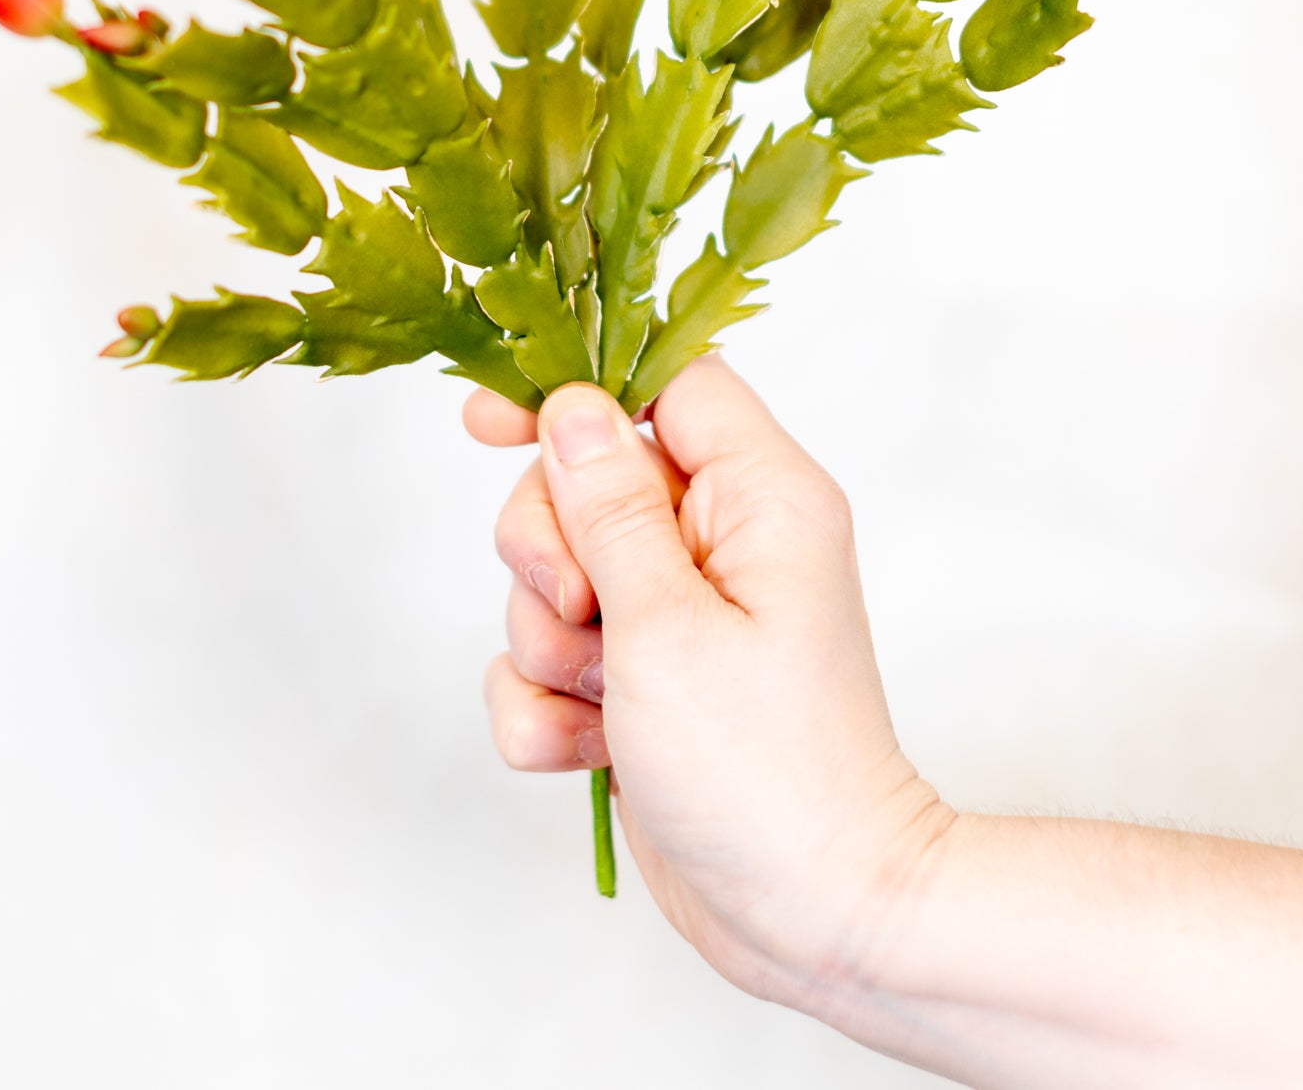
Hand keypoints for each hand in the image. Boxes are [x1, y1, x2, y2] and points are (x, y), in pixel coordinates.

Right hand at [471, 356, 952, 1012]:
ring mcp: (676, 613)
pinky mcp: (641, 679)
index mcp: (758, 497)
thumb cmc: (767, 770)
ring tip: (603, 700)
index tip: (493, 425)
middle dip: (551, 553)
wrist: (809, 916)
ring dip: (548, 644)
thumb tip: (571, 406)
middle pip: (587, 479)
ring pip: (555, 574)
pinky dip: (548, 707)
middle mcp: (719, 542)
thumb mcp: (668, 623)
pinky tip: (585, 750)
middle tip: (583, 614)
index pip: (666, 385)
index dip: (577, 394)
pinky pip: (550, 660)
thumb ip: (609, 508)